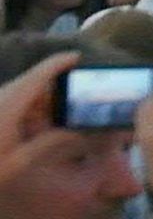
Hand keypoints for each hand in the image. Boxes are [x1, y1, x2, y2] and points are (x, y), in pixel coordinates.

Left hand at [0, 53, 86, 202]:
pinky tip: (32, 129)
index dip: (60, 62)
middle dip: (54, 90)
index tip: (79, 57)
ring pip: (21, 94)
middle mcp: (0, 97)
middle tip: (75, 104)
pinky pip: (10, 103)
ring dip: (39, 103)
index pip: (40, 74)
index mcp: (10, 103)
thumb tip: (75, 130)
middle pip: (32, 83)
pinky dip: (25, 111)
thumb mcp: (17, 162)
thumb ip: (48, 143)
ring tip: (56, 121)